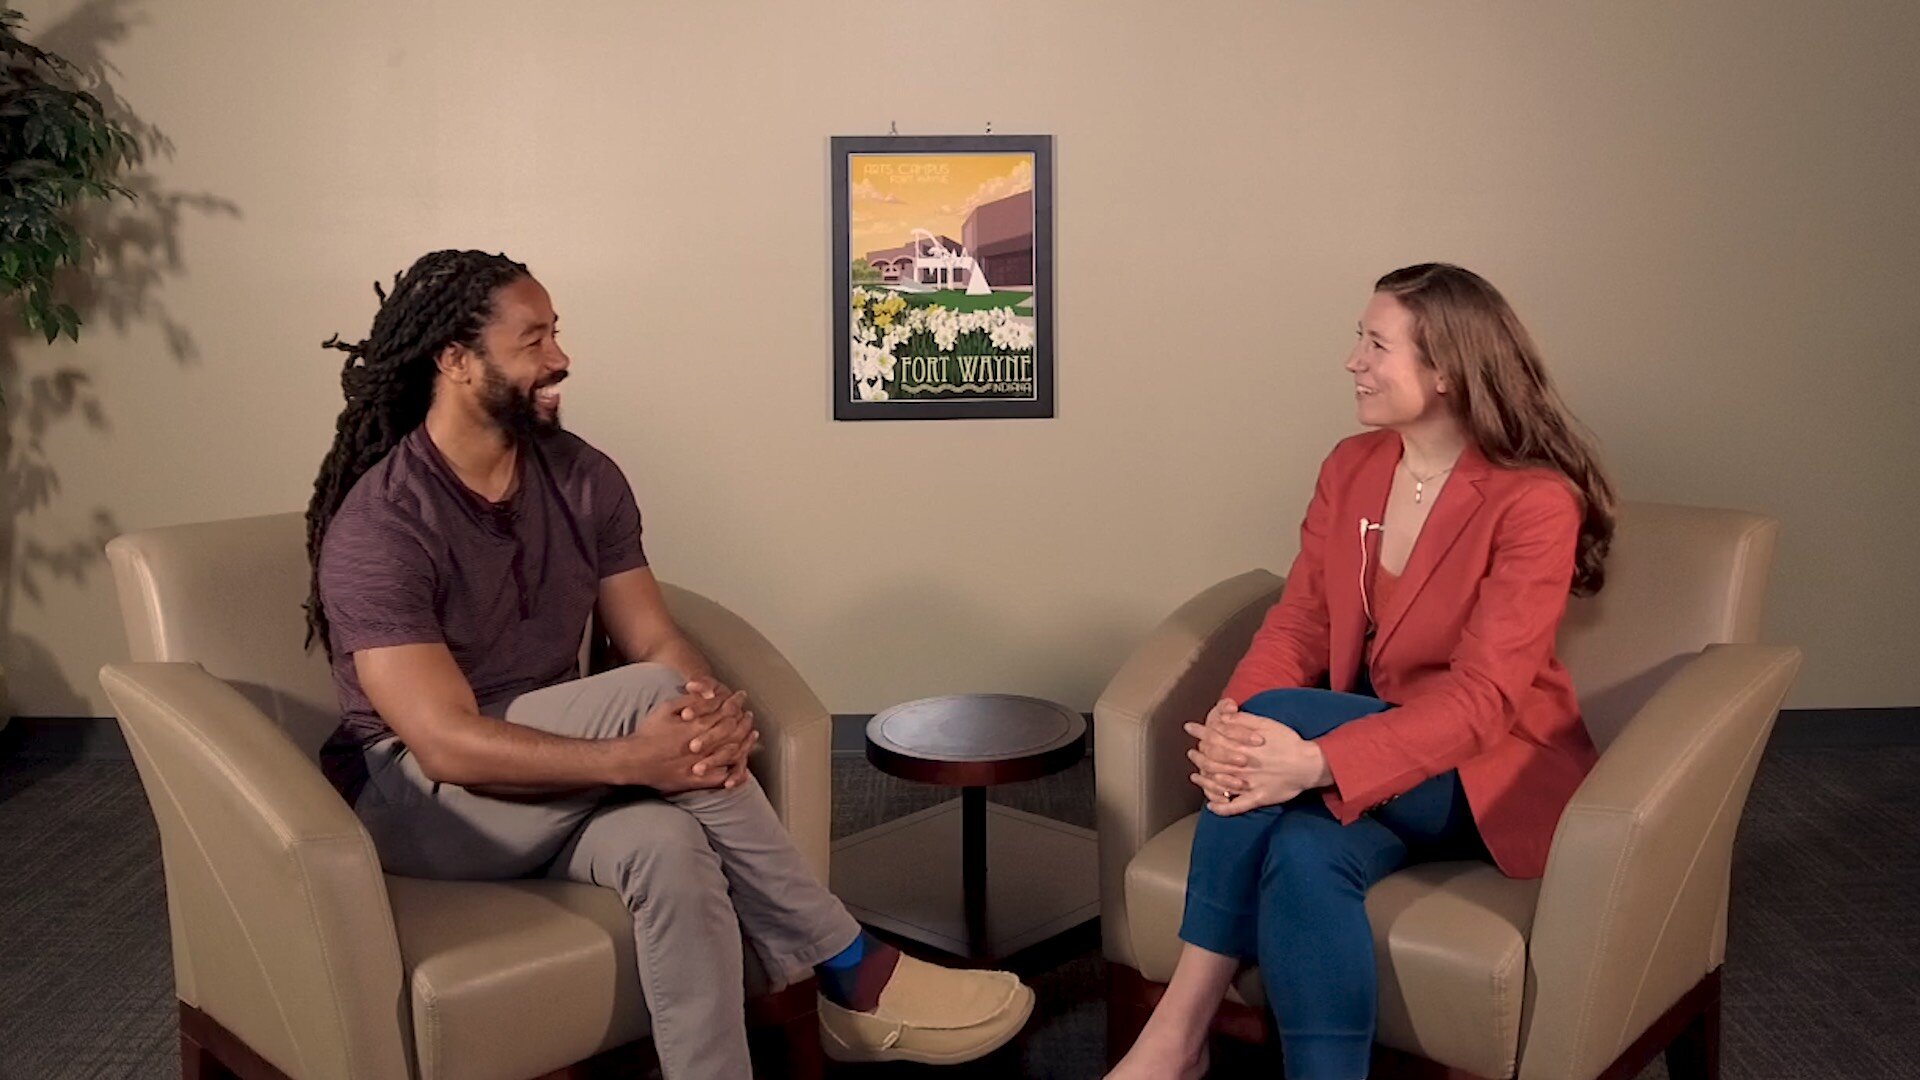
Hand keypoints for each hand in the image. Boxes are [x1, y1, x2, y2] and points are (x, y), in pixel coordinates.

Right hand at [607, 687, 752, 791]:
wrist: (633, 760)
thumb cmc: (648, 733)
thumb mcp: (666, 708)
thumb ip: (690, 700)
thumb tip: (708, 694)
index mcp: (696, 726)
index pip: (725, 712)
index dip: (736, 703)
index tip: (742, 697)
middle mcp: (702, 746)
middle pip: (733, 732)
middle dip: (745, 721)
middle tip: (750, 715)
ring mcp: (700, 764)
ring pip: (732, 753)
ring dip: (745, 743)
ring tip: (751, 736)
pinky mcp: (695, 780)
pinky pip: (721, 777)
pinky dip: (733, 771)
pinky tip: (741, 765)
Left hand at [1183, 699, 1332, 815]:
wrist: (1309, 764)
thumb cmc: (1288, 741)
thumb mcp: (1266, 724)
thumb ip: (1243, 721)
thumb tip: (1223, 716)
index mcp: (1243, 747)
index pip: (1214, 739)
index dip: (1200, 733)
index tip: (1190, 728)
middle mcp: (1242, 766)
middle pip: (1212, 762)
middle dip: (1199, 756)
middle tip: (1191, 753)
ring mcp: (1248, 784)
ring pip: (1219, 784)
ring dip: (1204, 780)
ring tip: (1195, 776)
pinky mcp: (1257, 798)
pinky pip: (1236, 806)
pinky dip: (1222, 808)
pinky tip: (1211, 806)